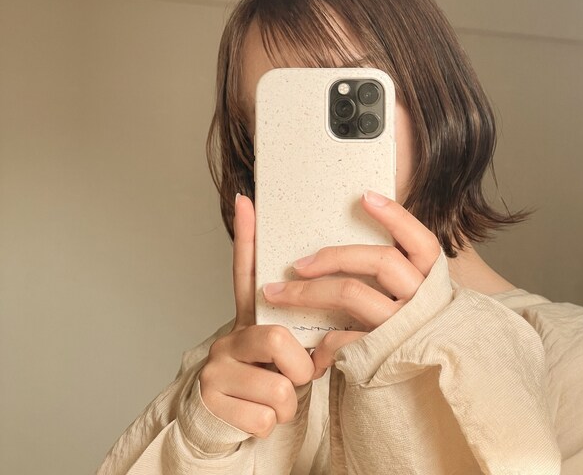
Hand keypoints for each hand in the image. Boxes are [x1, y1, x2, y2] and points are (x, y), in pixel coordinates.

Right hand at [199, 194, 313, 437]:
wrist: (226, 424)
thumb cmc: (267, 382)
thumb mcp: (282, 356)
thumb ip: (299, 334)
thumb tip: (328, 331)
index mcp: (250, 319)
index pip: (247, 270)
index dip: (247, 236)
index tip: (247, 200)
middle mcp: (229, 335)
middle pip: (278, 338)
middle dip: (299, 367)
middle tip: (295, 374)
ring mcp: (216, 367)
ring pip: (278, 386)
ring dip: (287, 401)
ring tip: (275, 397)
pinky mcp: (212, 400)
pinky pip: (265, 417)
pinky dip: (271, 425)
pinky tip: (258, 416)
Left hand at [263, 190, 440, 378]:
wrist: (422, 399)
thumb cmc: (405, 334)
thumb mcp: (410, 300)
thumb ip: (395, 271)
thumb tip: (357, 227)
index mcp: (431, 280)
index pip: (422, 241)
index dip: (396, 217)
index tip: (364, 196)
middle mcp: (423, 301)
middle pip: (379, 261)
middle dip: (332, 255)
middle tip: (296, 263)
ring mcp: (403, 328)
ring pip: (352, 294)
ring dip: (307, 292)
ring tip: (277, 293)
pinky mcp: (384, 355)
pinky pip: (344, 338)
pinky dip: (322, 341)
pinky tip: (311, 347)